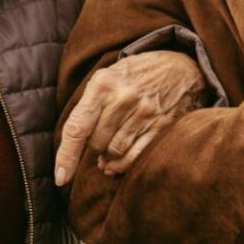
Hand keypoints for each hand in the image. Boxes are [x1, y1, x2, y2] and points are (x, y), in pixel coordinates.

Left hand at [55, 50, 207, 185]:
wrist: (182, 66)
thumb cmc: (137, 74)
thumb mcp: (107, 76)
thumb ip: (90, 105)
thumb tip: (79, 148)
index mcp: (103, 84)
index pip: (77, 127)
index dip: (66, 156)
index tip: (60, 178)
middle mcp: (123, 98)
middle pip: (96, 142)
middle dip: (93, 149)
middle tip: (97, 147)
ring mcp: (145, 113)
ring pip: (115, 152)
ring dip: (108, 160)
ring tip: (107, 157)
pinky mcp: (162, 126)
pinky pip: (137, 156)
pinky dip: (125, 165)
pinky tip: (120, 163)